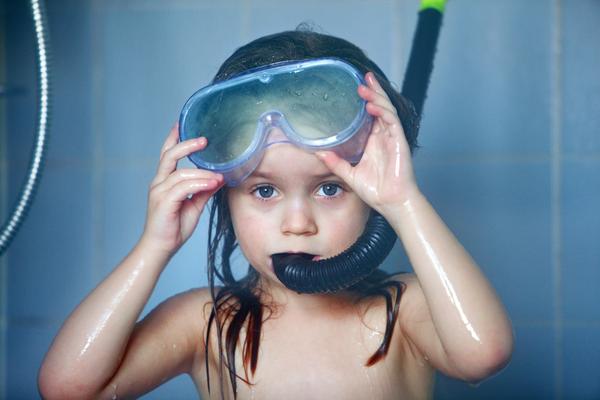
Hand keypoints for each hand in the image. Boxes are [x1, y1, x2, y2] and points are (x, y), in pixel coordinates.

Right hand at [140, 124, 223, 255]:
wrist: (161, 248)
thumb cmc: (174, 227)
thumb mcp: (194, 205)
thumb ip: (204, 190)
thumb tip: (219, 177)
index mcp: (164, 181)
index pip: (167, 154)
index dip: (173, 137)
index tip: (181, 123)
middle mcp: (159, 183)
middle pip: (170, 155)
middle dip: (187, 145)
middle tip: (205, 140)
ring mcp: (159, 192)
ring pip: (181, 173)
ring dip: (203, 173)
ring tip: (219, 176)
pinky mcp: (163, 202)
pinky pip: (182, 187)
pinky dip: (199, 184)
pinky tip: (211, 183)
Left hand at [316, 72, 418, 216]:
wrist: (391, 203)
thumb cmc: (376, 191)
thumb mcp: (349, 174)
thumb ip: (336, 163)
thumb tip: (318, 153)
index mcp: (373, 142)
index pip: (371, 115)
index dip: (367, 99)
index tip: (357, 86)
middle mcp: (384, 137)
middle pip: (380, 107)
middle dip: (373, 91)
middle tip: (363, 77)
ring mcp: (393, 138)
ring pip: (386, 111)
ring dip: (377, 97)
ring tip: (365, 86)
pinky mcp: (399, 142)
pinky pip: (392, 123)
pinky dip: (383, 112)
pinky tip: (373, 105)